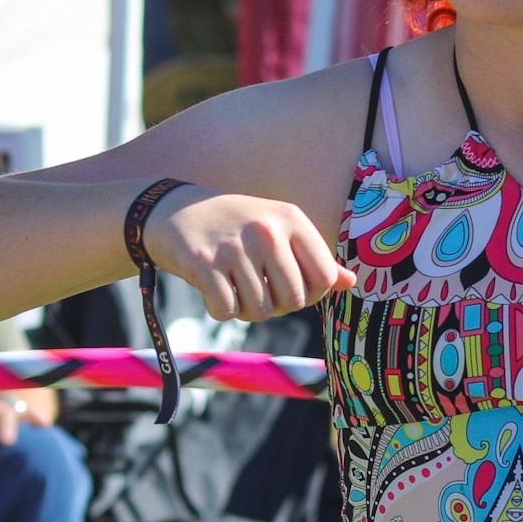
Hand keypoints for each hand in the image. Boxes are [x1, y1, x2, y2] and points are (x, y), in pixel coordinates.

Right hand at [145, 188, 353, 321]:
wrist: (173, 210)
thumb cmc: (234, 226)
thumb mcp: (276, 230)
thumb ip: (313, 258)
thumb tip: (350, 283)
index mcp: (291, 219)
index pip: (324, 278)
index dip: (310, 294)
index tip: (289, 287)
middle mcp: (267, 230)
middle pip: (293, 301)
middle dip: (275, 306)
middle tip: (257, 289)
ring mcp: (235, 247)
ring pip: (258, 311)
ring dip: (245, 309)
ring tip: (233, 285)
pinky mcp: (204, 263)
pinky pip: (226, 310)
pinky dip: (219, 309)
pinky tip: (212, 289)